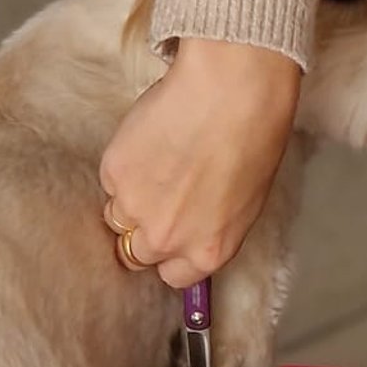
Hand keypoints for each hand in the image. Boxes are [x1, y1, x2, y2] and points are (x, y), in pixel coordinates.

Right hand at [98, 39, 301, 287]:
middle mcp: (167, 240)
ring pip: (117, 215)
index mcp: (208, 252)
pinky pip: (111, 178)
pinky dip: (125, 162)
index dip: (172, 252)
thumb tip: (193, 226)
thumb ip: (211, 227)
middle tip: (161, 192)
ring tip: (157, 160)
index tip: (174, 232)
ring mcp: (135, 208)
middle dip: (145, 227)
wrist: (232, 91)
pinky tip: (151, 137)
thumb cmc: (255, 138)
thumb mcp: (245, 201)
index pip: (173, 276)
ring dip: (131, 196)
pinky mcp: (113, 172)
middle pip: (137, 252)